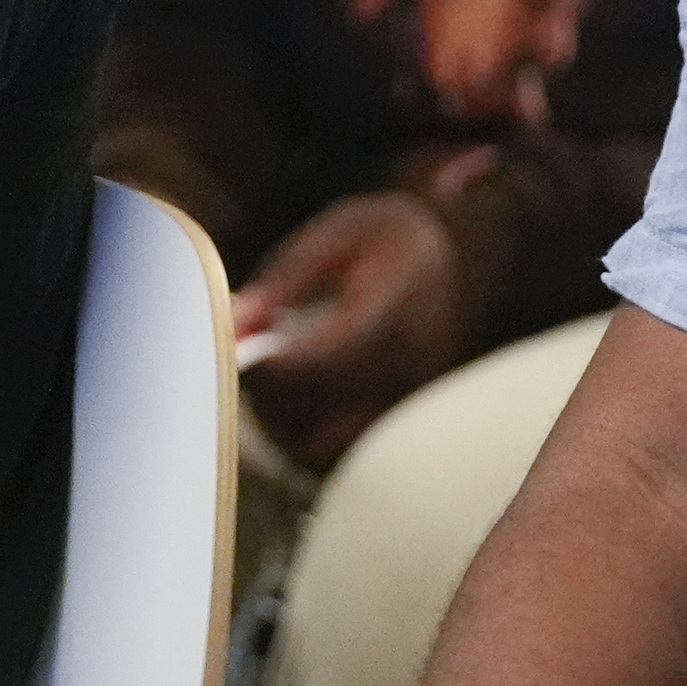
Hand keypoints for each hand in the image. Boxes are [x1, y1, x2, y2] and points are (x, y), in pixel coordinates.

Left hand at [238, 188, 471, 471]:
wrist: (450, 258)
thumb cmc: (386, 239)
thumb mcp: (337, 234)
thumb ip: (285, 278)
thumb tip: (235, 323)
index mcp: (392, 315)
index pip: (319, 366)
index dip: (265, 368)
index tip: (236, 346)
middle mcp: (408, 370)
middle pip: (318, 418)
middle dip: (267, 398)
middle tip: (248, 361)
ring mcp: (408, 402)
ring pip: (326, 449)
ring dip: (282, 425)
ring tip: (268, 379)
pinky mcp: (400, 420)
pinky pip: (342, 451)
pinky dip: (306, 435)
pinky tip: (294, 395)